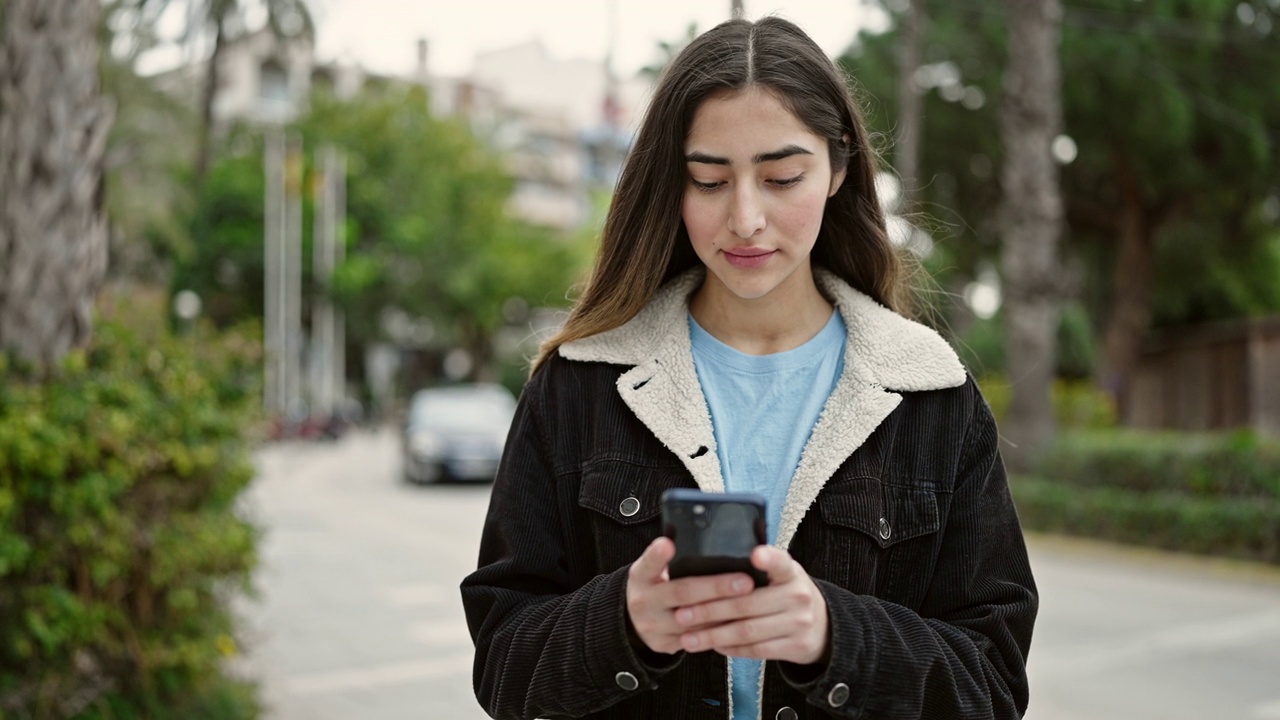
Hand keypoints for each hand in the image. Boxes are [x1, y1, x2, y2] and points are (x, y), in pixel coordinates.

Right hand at [626, 537, 755, 654]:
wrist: (635, 619)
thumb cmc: (655, 584)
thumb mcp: (653, 568)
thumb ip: (672, 558)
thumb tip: (709, 540)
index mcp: (640, 576)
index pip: (649, 563)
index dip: (658, 555)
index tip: (668, 544)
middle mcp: (643, 601)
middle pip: (682, 592)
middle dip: (716, 587)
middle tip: (745, 582)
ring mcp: (652, 626)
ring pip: (693, 621)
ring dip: (724, 613)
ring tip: (751, 603)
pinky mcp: (663, 644)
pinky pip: (696, 639)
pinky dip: (719, 630)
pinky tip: (740, 622)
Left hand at [673, 545, 829, 665]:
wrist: (822, 625)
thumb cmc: (786, 593)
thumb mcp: (781, 575)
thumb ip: (757, 570)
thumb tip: (709, 567)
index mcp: (791, 572)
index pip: (781, 561)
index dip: (768, 558)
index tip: (755, 554)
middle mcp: (798, 595)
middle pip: (747, 604)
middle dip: (710, 610)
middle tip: (682, 614)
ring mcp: (799, 623)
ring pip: (748, 631)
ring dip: (714, 635)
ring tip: (688, 638)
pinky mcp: (796, 646)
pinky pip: (756, 649)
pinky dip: (731, 648)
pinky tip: (712, 645)